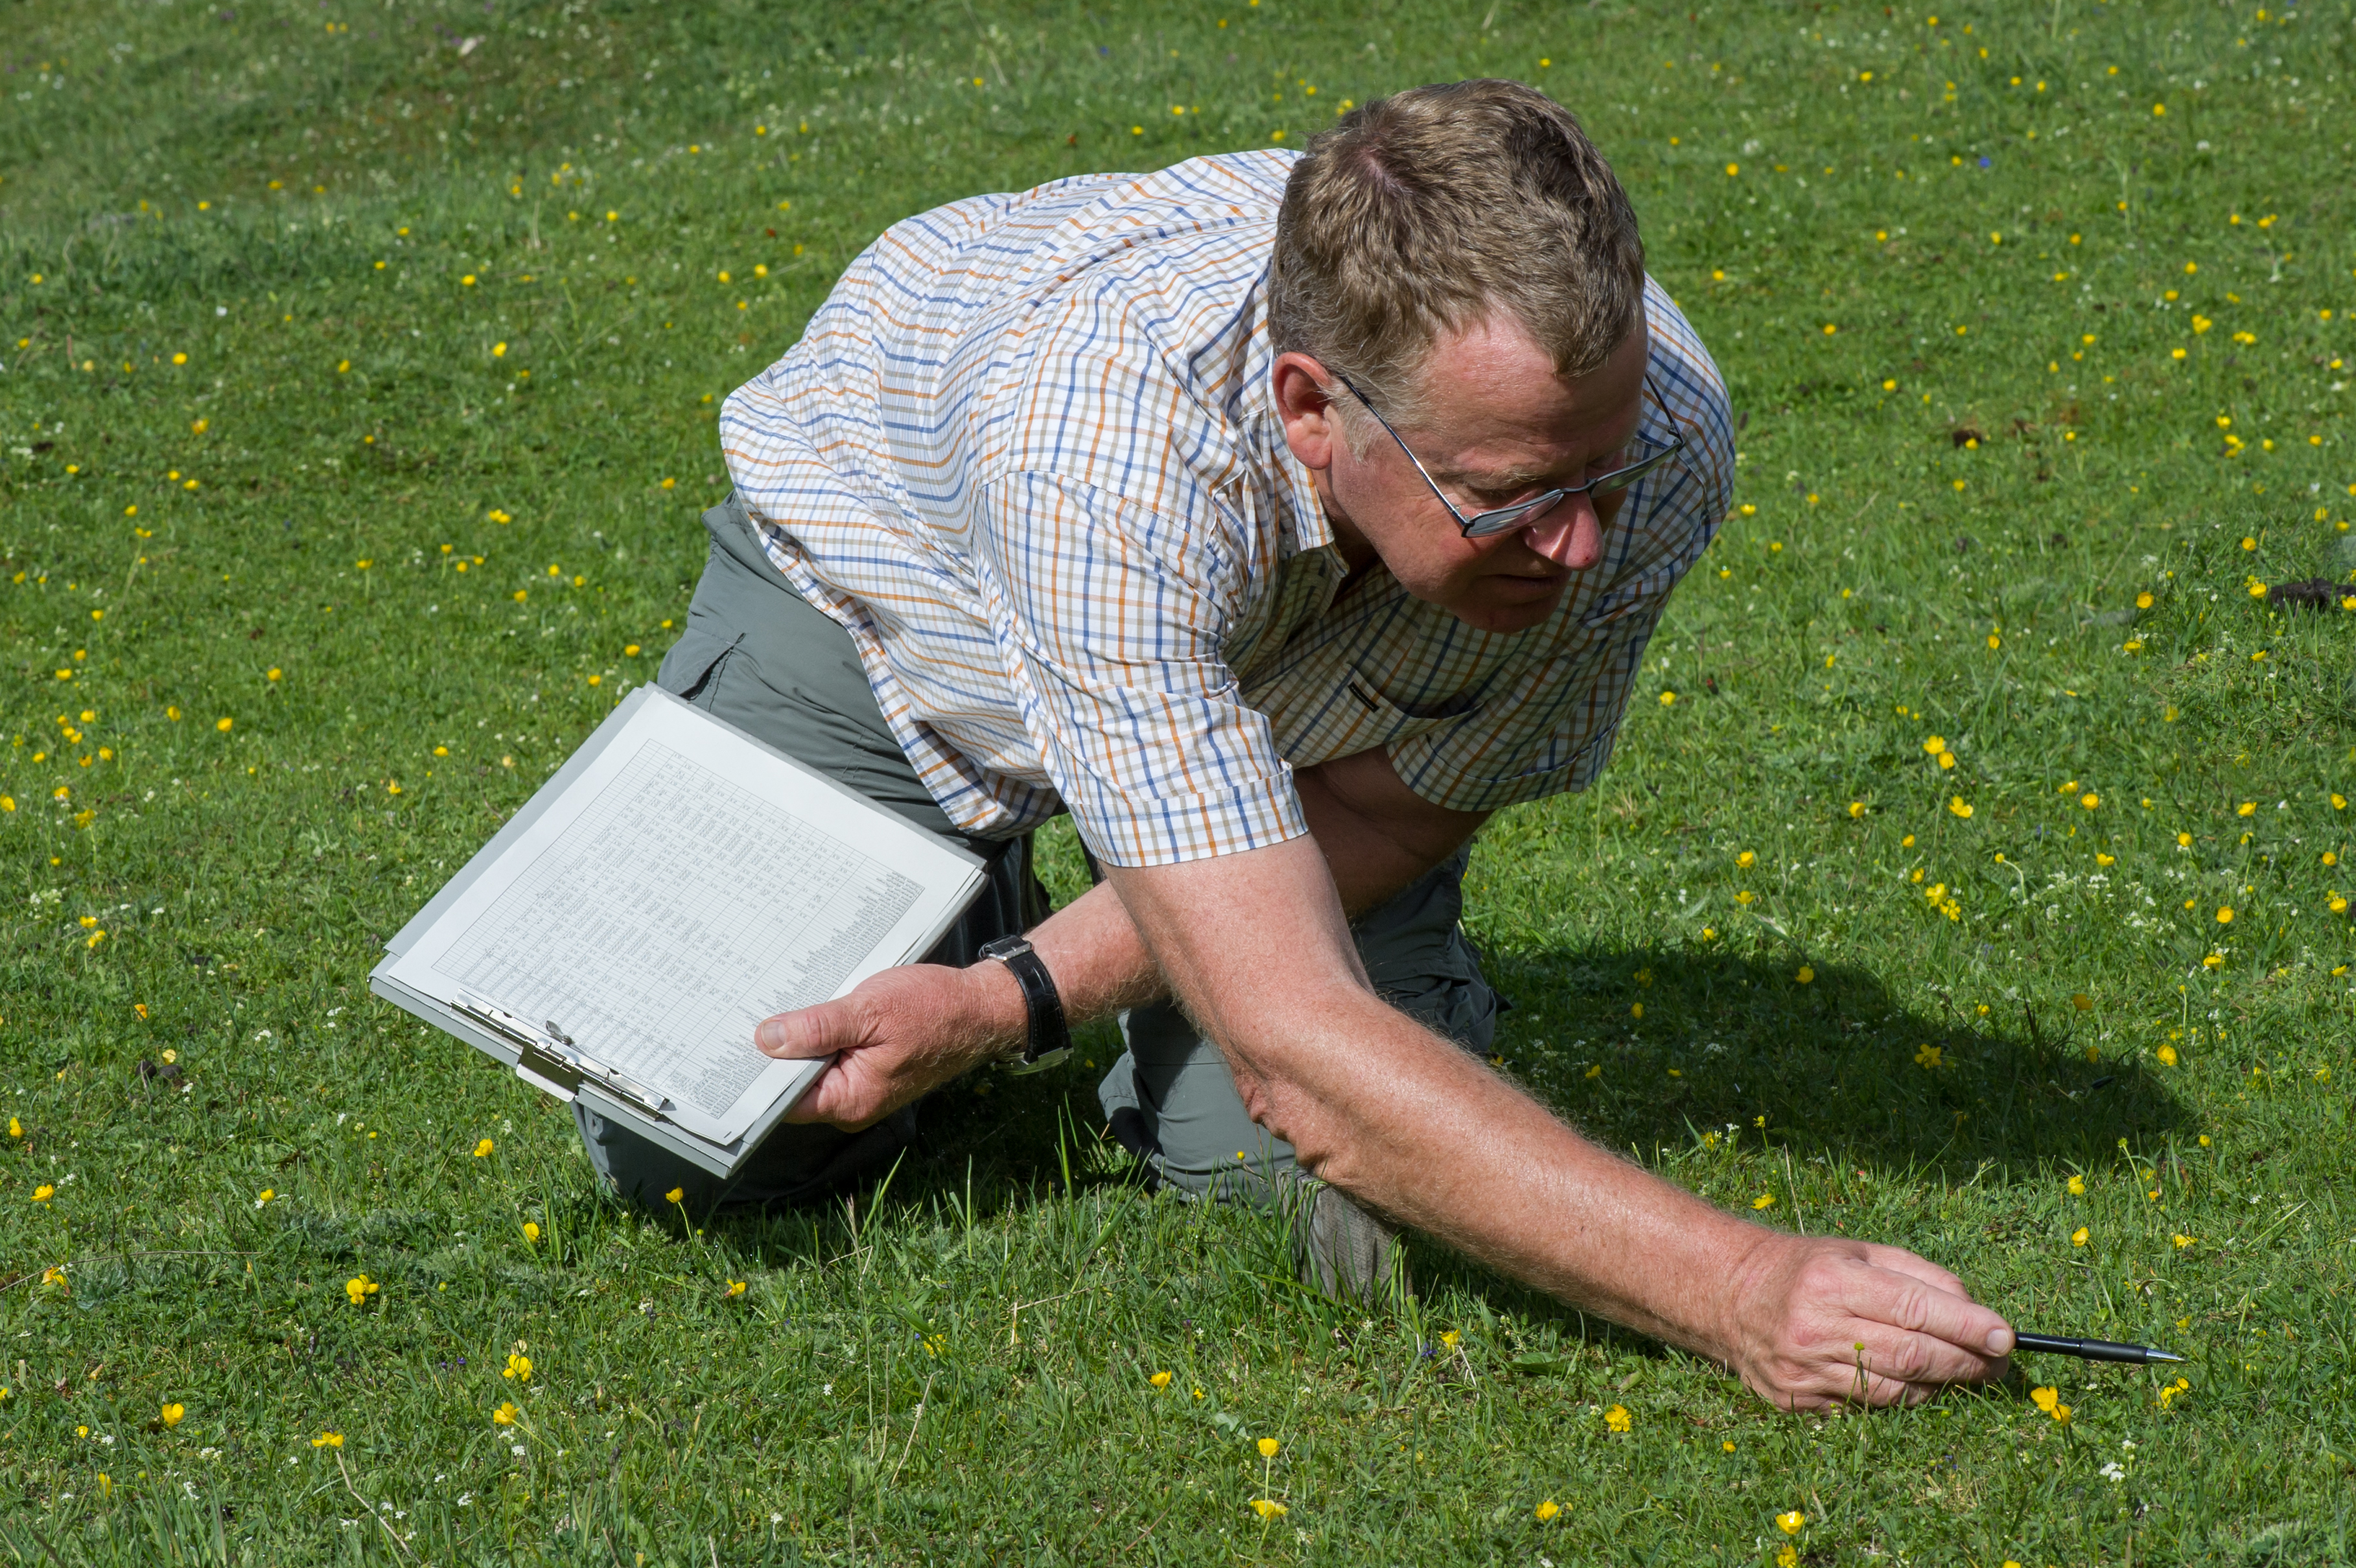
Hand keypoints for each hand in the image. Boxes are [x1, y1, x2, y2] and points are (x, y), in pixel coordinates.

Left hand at [753, 961, 1024, 1131]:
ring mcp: (860, 1087)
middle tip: (744, 1011)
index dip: (754, 1073)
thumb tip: (766, 1040)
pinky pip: (830, 1055)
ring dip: (798, 1037)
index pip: (783, 1099)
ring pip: (811, 1066)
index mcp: (850, 1100)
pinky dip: (819, 1032)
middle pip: (793, 1084)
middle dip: (773, 1050)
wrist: (981, 1007)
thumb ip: (817, 1028)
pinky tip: (808, 1007)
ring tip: (773, 1003)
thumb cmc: (934, 1009)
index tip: (728, 1044)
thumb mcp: (870, 1010)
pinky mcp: (868, 1067)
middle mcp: (852, 1103)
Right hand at [1718, 1233, 2013, 1408]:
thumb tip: (1976, 1312)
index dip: (1966, 1325)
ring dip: (1940, 1386)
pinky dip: (1900, 1398)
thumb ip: (1919, 1275)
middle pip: (1912, 1356)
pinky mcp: (1799, 1400)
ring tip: (1963, 1373)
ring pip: (1895, 1391)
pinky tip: (1914, 1384)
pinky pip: (1867, 1408)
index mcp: (1833, 1279)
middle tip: (1999, 1365)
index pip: (1914, 1307)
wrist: (1729, 1296)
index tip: (2005, 1337)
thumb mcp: (1858, 1251)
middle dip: (1966, 1362)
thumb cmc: (1807, 1268)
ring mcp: (1805, 1369)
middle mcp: (1816, 1326)